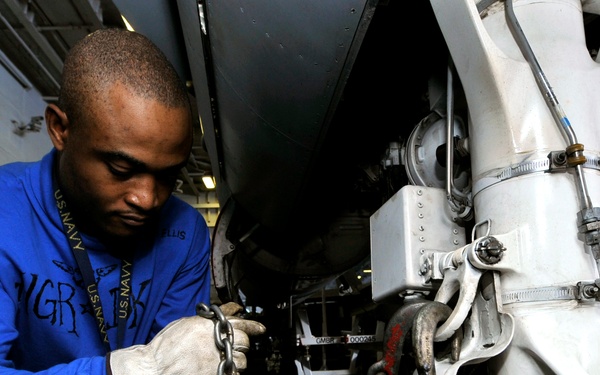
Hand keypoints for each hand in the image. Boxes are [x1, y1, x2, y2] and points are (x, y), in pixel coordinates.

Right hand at [108, 304, 265, 374]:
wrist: (154, 368)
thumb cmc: (165, 347)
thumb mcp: (187, 323)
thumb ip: (207, 320)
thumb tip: (228, 311)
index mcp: (211, 326)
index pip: (240, 323)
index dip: (252, 326)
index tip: (260, 329)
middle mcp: (218, 341)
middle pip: (243, 342)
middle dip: (240, 346)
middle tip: (231, 349)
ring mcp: (218, 360)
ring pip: (241, 361)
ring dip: (235, 362)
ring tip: (223, 363)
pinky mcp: (218, 374)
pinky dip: (230, 374)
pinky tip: (221, 371)